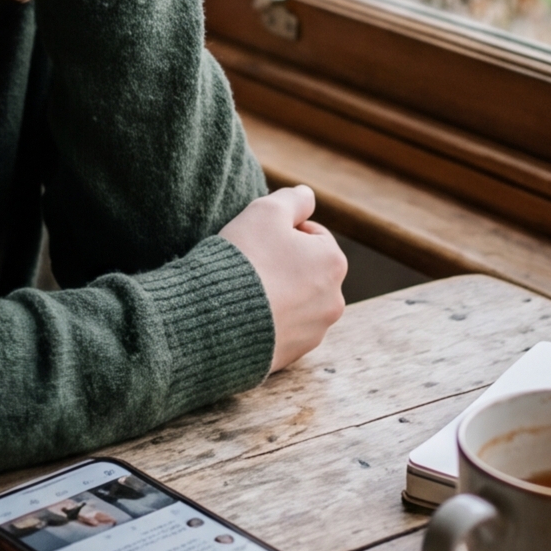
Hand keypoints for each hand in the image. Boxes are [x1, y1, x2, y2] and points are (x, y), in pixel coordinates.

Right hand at [219, 185, 346, 373]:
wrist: (216, 318)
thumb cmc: (244, 259)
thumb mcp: (266, 211)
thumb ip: (293, 199)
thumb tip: (308, 195)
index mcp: (333, 263)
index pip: (312, 236)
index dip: (284, 232)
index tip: (259, 238)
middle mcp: (333, 301)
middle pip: (307, 270)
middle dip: (284, 264)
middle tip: (251, 262)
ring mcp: (314, 332)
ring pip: (296, 301)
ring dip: (277, 293)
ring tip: (246, 290)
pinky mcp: (292, 355)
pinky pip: (282, 329)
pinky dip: (268, 320)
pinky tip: (245, 313)